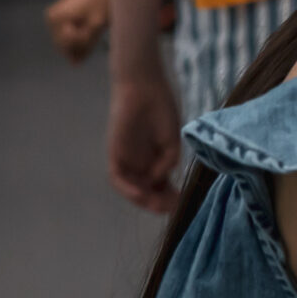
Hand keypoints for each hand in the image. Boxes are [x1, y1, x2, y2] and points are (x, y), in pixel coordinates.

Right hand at [47, 0, 110, 62]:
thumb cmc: (103, 0)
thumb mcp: (98, 24)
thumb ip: (85, 46)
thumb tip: (75, 65)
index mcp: (57, 19)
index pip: (67, 45)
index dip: (84, 42)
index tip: (94, 26)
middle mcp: (51, 19)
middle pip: (64, 46)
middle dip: (81, 44)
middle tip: (96, 30)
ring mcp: (54, 19)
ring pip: (66, 43)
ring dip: (81, 41)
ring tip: (94, 27)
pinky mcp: (60, 19)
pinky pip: (68, 36)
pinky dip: (80, 37)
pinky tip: (89, 29)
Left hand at [108, 70, 182, 212]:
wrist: (144, 89)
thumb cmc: (161, 109)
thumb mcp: (172, 139)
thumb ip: (168, 161)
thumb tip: (159, 179)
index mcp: (156, 160)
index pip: (162, 185)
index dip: (170, 196)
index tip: (182, 203)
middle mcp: (141, 164)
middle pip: (148, 191)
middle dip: (158, 202)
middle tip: (171, 208)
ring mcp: (128, 160)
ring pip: (133, 188)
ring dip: (143, 200)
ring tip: (157, 206)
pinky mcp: (115, 155)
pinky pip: (118, 178)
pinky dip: (127, 188)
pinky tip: (139, 193)